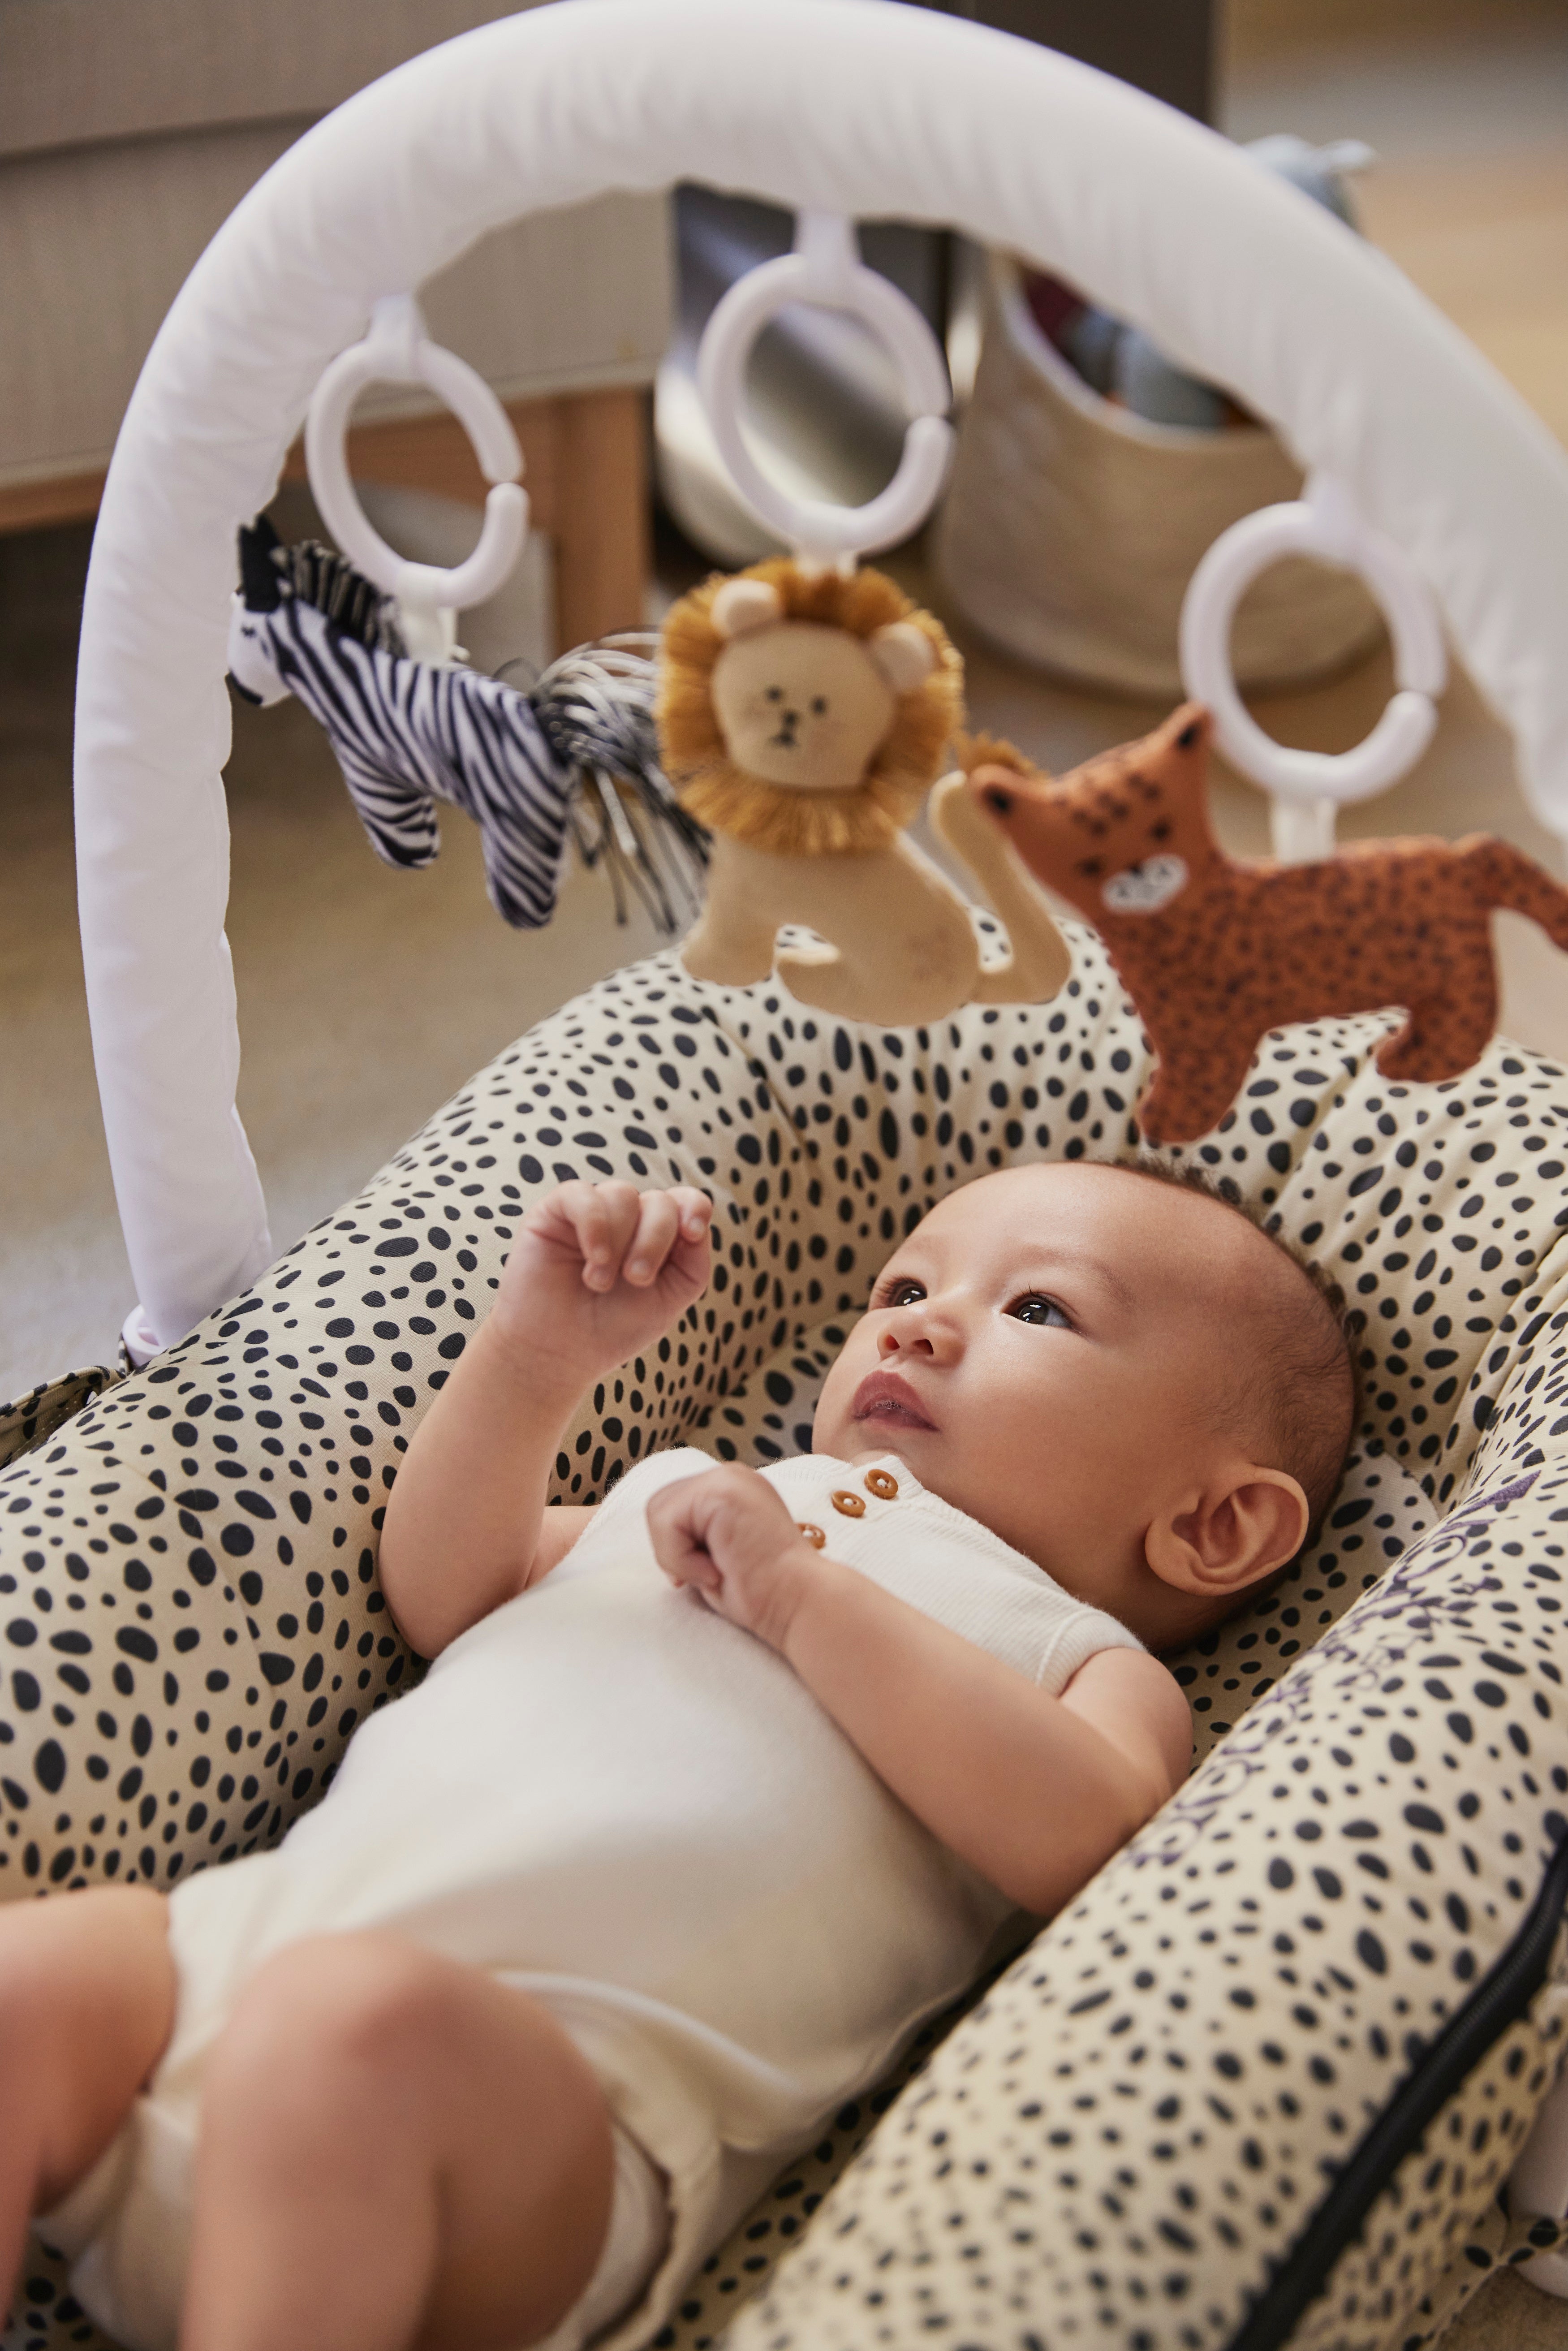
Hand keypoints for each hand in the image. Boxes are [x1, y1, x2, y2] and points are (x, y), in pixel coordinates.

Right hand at [493, 1180, 711, 1378]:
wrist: (557, 1353)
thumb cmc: (612, 1329)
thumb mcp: (669, 1299)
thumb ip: (693, 1262)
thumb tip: (695, 1224)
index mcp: (656, 1236)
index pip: (686, 1201)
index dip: (694, 1207)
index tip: (693, 1233)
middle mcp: (626, 1220)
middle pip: (659, 1201)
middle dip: (655, 1240)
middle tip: (637, 1280)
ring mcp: (591, 1213)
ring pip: (622, 1194)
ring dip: (619, 1241)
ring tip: (599, 1282)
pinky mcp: (554, 1212)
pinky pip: (582, 1194)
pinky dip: (594, 1225)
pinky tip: (592, 1261)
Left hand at [646, 1465, 825, 1652]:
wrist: (799, 1603)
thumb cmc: (761, 1592)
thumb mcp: (715, 1554)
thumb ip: (692, 1534)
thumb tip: (660, 1535)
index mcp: (732, 1489)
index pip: (673, 1507)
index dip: (675, 1547)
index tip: (706, 1575)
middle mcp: (730, 1476)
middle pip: (659, 1505)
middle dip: (671, 1550)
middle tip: (708, 1575)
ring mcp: (727, 1478)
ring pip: (658, 1512)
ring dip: (677, 1556)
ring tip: (716, 1571)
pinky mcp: (722, 1490)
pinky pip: (667, 1522)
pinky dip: (681, 1558)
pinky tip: (717, 1570)